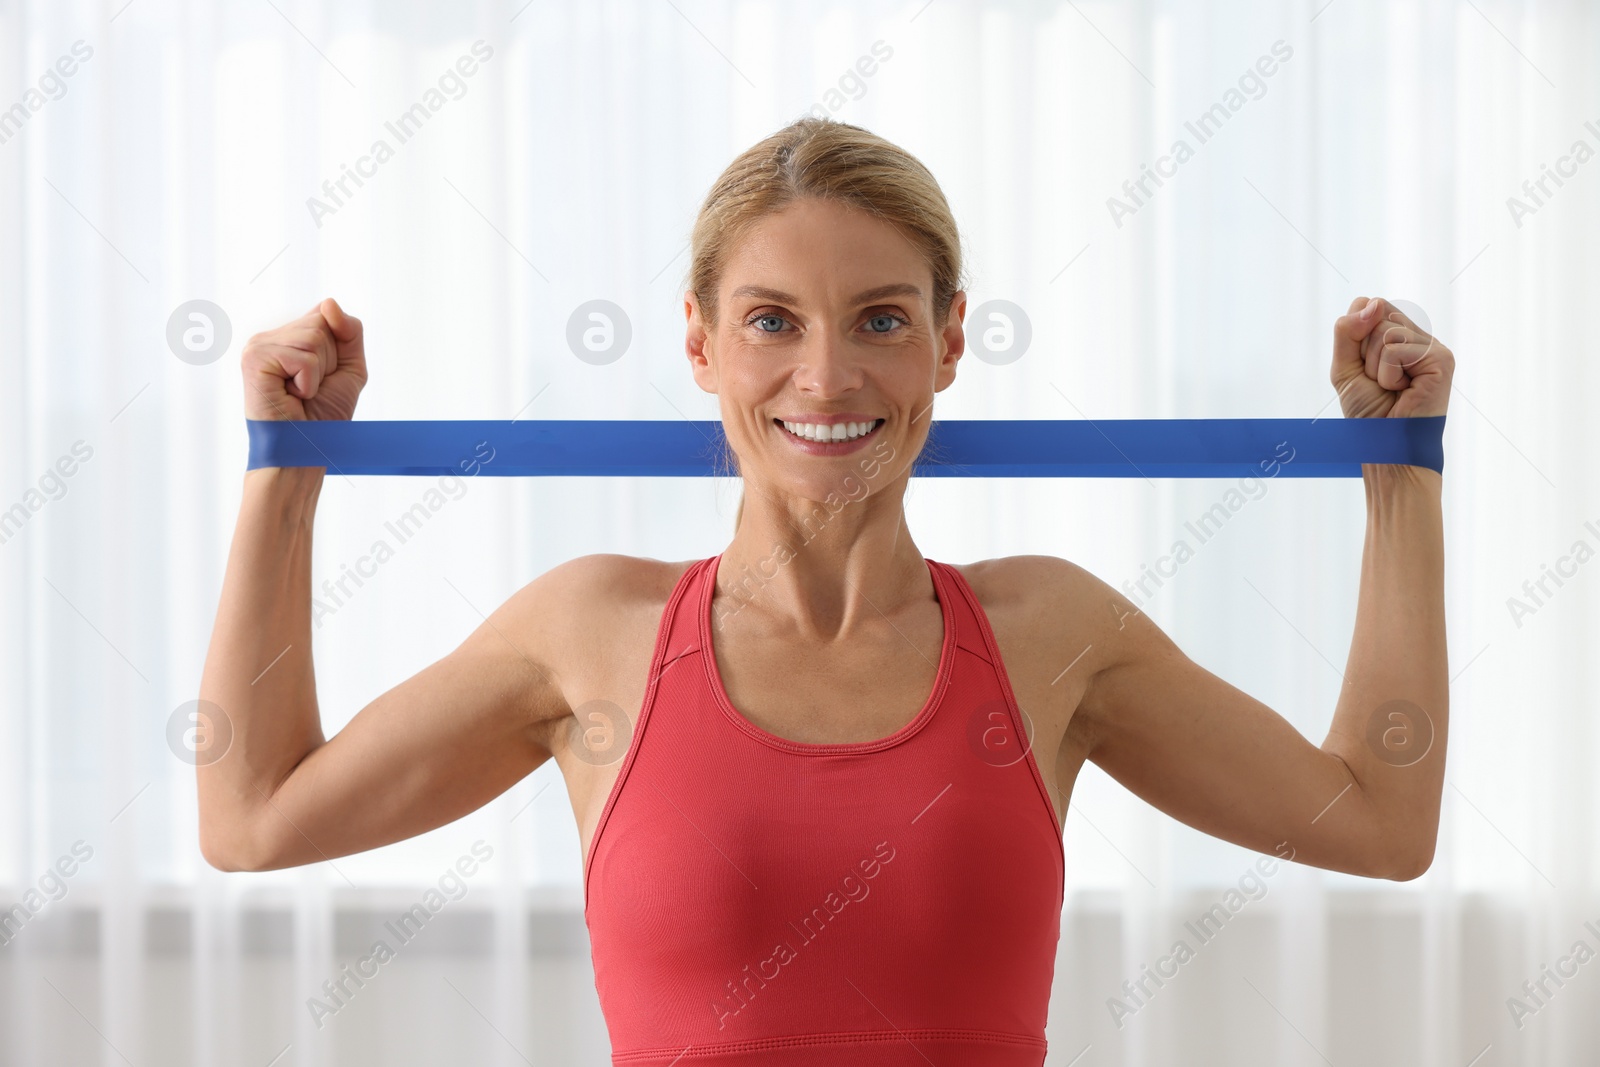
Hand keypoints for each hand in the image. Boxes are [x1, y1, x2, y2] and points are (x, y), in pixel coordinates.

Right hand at [241, 297, 367, 420]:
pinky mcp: (254, 358)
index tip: (324, 376)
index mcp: (289, 336)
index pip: (326, 315)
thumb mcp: (350, 368)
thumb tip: (329, 302)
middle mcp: (271, 336)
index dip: (338, 349)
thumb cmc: (324, 415)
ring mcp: (259, 345)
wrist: (306, 448)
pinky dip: (308, 383)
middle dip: (329, 362)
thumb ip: (349, 331)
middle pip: (321, 323)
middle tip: (310, 389)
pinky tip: (291, 396)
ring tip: (299, 393)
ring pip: (314, 338)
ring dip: (318, 374)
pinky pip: (303, 358)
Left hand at [1330, 296, 1452, 417]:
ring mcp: (1431, 346)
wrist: (1385, 444)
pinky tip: (1403, 391)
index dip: (1355, 335)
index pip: (1368, 304)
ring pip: (1384, 332)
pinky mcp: (1441, 358)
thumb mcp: (1344, 367)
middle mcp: (1417, 337)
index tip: (1365, 367)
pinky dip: (1388, 376)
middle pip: (1376, 314)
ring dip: (1376, 368)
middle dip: (1364, 352)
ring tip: (1392, 388)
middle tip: (1379, 381)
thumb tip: (1373, 302)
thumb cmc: (1368, 412)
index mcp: (1397, 335)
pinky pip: (1395, 350)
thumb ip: (1347, 331)